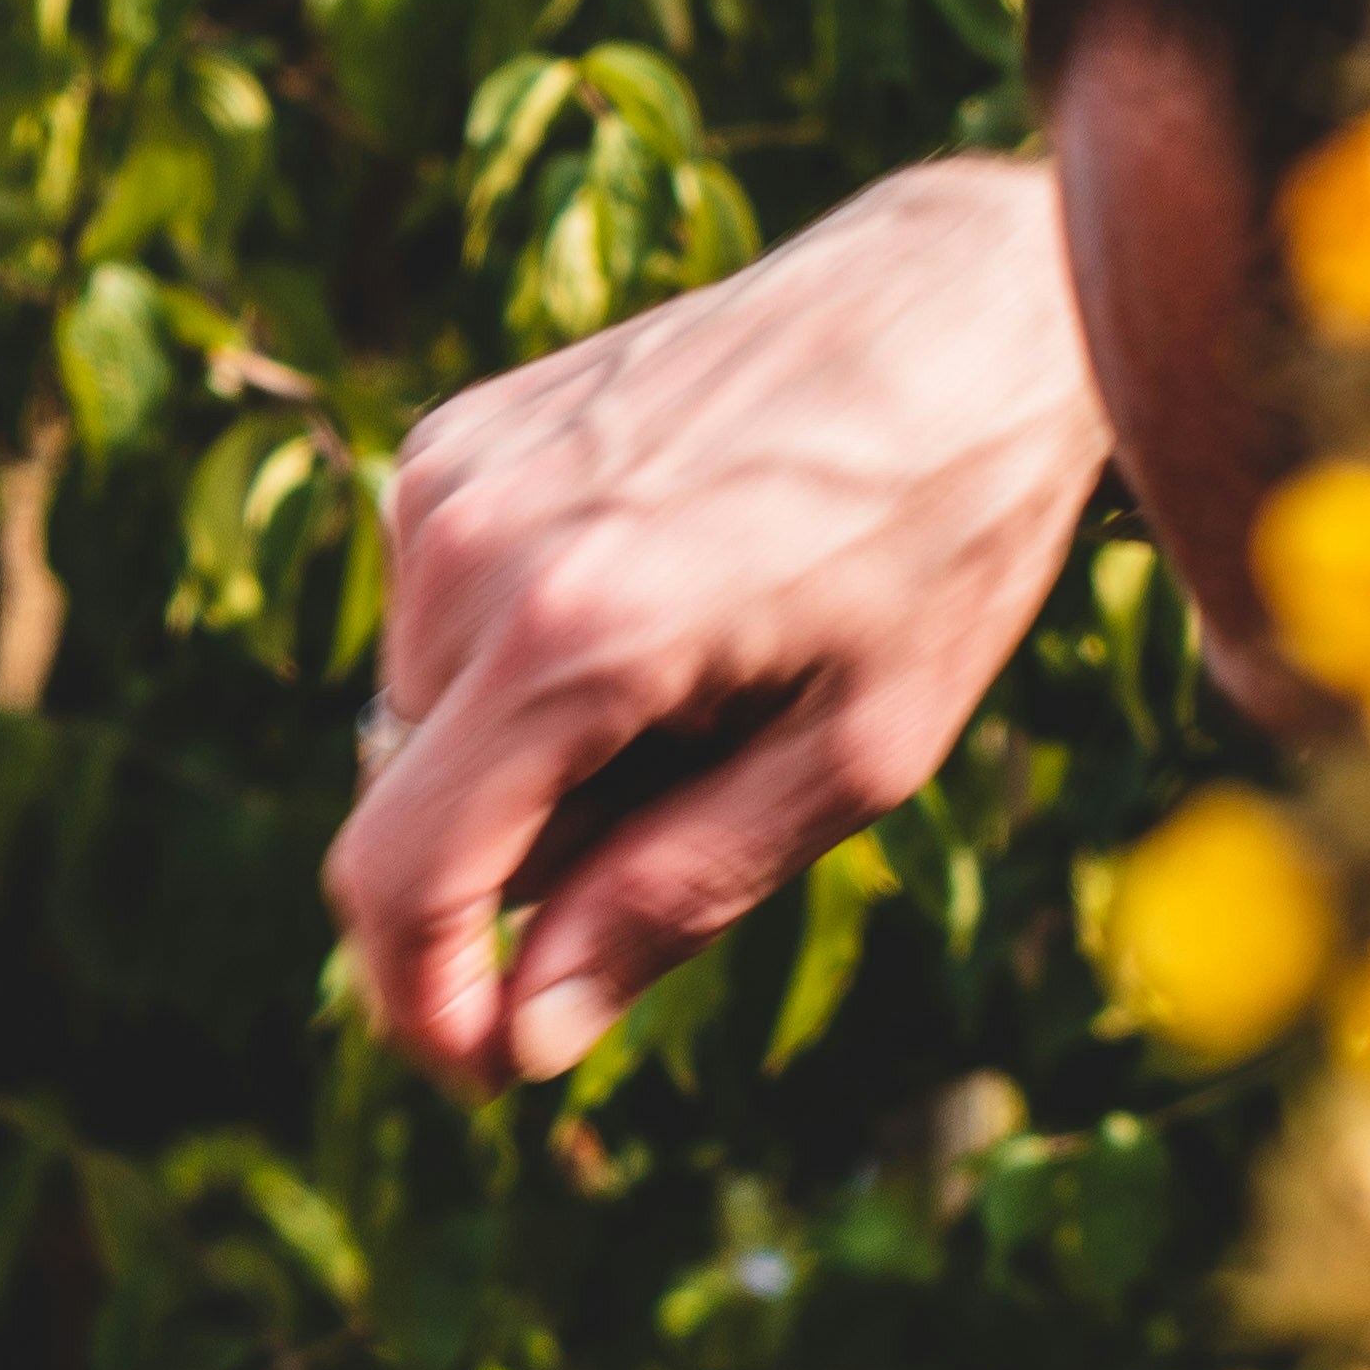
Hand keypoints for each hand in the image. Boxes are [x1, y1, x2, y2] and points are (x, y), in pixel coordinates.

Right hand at [327, 159, 1109, 1098]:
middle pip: (410, 823)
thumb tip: (529, 1036)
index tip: (491, 1068)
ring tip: (692, 689)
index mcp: (573, 633)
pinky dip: (522, 677)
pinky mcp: (453, 442)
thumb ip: (672, 902)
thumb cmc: (942, 533)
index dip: (426, 1009)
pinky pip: (439, 641)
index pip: (400, 883)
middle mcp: (475, 546)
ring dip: (531, 771)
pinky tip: (651, 610)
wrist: (969, 300)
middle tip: (694, 801)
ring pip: (423, 739)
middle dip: (518, 876)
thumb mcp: (852, 759)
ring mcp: (449, 480)